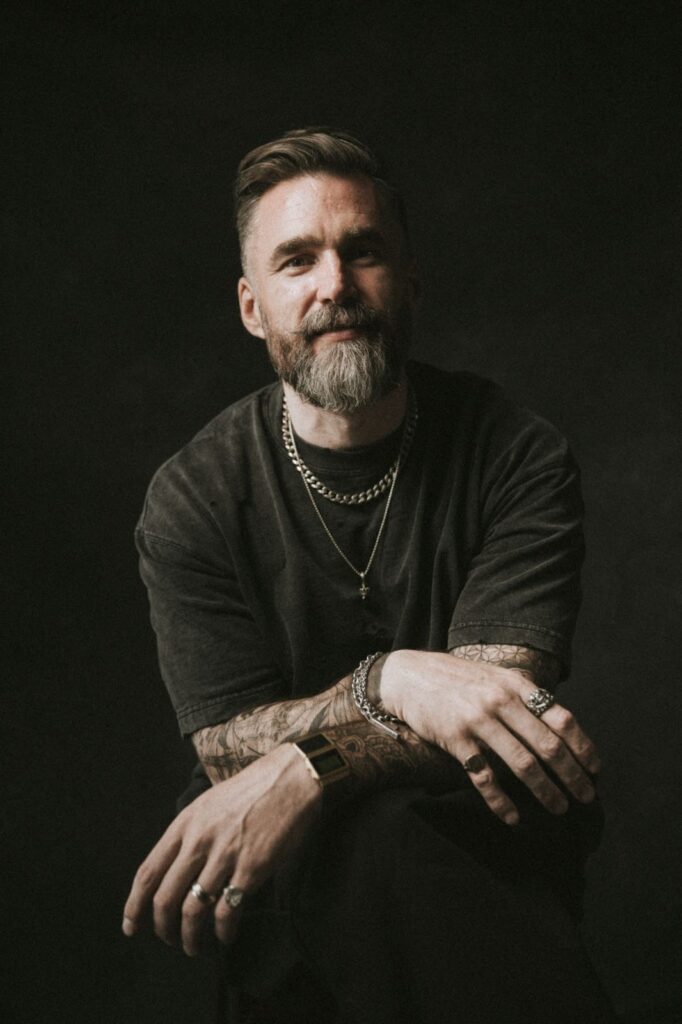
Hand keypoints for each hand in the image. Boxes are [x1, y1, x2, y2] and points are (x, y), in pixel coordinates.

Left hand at [122, 744, 321, 954]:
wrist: (291, 779)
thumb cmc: (252, 790)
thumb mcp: (209, 803)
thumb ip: (190, 833)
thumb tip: (176, 869)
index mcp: (185, 824)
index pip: (148, 872)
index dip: (134, 905)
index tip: (131, 926)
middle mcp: (199, 840)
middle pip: (165, 898)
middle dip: (163, 928)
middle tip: (169, 940)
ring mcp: (225, 855)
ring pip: (193, 911)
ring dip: (190, 937)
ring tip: (194, 947)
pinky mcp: (251, 868)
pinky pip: (227, 911)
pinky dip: (222, 932)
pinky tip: (225, 936)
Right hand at [379, 650, 600, 824]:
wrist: (409, 676)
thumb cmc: (456, 678)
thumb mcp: (494, 676)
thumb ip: (523, 694)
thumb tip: (558, 722)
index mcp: (515, 685)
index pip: (561, 718)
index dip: (582, 745)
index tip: (595, 767)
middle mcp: (500, 702)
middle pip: (548, 744)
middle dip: (572, 774)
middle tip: (586, 796)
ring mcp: (478, 721)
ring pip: (522, 763)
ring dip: (545, 790)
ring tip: (559, 808)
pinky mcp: (456, 740)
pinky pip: (484, 777)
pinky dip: (500, 801)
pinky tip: (512, 817)